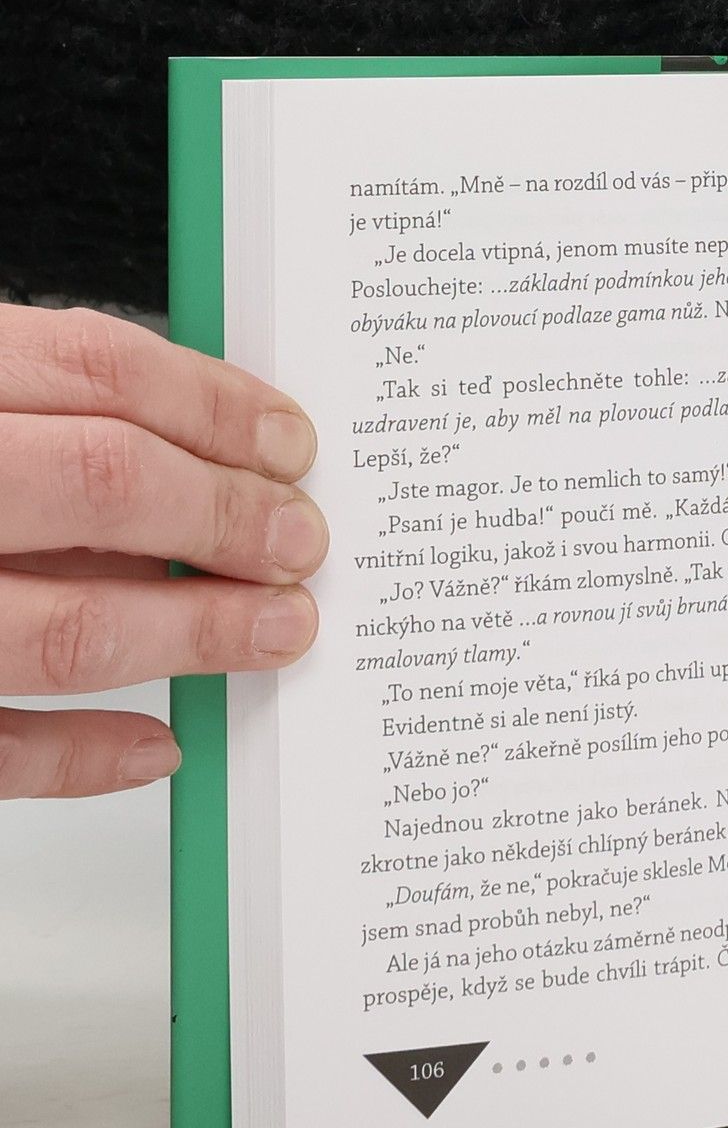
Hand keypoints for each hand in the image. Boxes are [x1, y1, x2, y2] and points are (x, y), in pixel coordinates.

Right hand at [0, 304, 326, 797]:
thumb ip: (22, 405)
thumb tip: (193, 444)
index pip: (94, 369)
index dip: (217, 408)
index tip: (291, 445)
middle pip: (99, 484)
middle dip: (228, 517)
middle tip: (300, 543)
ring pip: (58, 628)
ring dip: (189, 635)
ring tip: (272, 632)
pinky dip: (82, 758)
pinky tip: (159, 745)